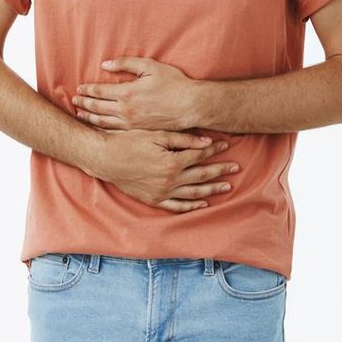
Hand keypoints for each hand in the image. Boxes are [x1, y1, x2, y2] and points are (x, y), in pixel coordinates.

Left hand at [71, 56, 199, 131]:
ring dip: (89, 117)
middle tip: (74, 101)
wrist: (191, 107)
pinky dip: (101, 128)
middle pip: (97, 107)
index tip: (79, 88)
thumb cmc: (173, 84)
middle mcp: (125, 110)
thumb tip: (105, 64)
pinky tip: (97, 127)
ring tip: (80, 114)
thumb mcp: (150, 67)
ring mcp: (131, 123)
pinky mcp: (138, 132)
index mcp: (127, 92)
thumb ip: (126, 63)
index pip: (99, 91)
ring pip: (103, 121)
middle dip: (83, 104)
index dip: (87, 90)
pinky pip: (114, 131)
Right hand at [92, 128, 239, 212]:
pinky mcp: (153, 200)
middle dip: (220, 170)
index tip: (226, 145)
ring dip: (212, 189)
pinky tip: (203, 203)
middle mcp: (170, 180)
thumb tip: (206, 141)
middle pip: (202, 175)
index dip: (214, 149)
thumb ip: (182, 139)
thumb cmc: (129, 141)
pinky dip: (191, 206)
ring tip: (227, 186)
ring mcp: (162, 193)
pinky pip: (177, 206)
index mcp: (172, 162)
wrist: (105, 158)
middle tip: (236, 167)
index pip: (200, 155)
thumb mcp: (155, 134)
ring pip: (193, 193)